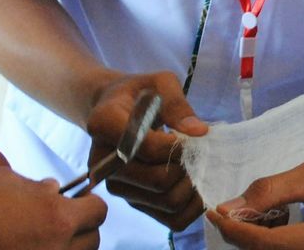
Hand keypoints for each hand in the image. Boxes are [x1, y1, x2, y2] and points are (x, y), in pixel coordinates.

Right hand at [0, 167, 105, 249]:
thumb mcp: (5, 181)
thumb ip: (37, 187)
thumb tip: (54, 190)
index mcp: (57, 219)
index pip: (98, 211)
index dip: (88, 202)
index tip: (78, 199)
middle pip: (93, 240)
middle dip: (81, 227)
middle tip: (59, 219)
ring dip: (66, 246)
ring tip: (42, 236)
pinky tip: (25, 247)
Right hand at [84, 72, 208, 230]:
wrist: (114, 109)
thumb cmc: (139, 93)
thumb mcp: (159, 83)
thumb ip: (178, 104)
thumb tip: (199, 132)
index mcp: (104, 124)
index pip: (148, 147)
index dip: (178, 144)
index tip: (189, 134)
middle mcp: (103, 162)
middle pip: (158, 180)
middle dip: (187, 167)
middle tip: (197, 152)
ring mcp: (116, 185)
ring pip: (166, 202)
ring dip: (192, 186)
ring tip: (196, 165)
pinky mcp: (131, 201)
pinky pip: (169, 219)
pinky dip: (191, 207)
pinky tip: (196, 185)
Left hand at [207, 160, 303, 249]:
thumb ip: (272, 190)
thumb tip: (230, 206)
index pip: (269, 244)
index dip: (236, 230)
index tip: (214, 213)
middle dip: (241, 236)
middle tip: (227, 213)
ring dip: (255, 241)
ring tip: (250, 216)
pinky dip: (271, 244)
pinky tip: (269, 226)